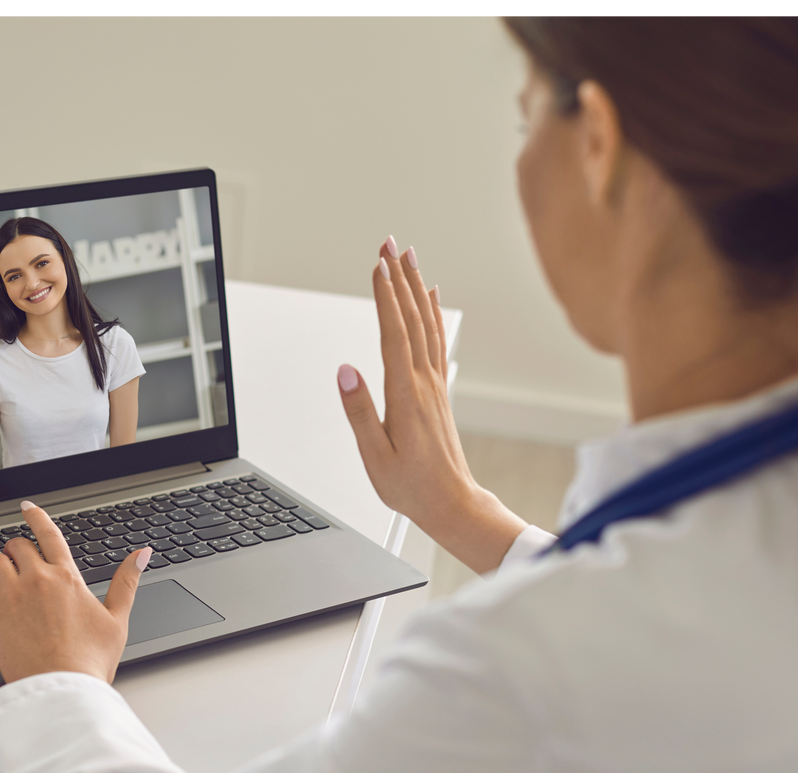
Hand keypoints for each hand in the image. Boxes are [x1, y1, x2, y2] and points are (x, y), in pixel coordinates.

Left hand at [0, 501, 151, 683]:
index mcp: (67, 578)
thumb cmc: (89, 661)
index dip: (37, 517)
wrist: (61, 689)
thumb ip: (126, 582)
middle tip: (21, 557)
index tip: (28, 507)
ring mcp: (10, 596)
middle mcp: (36, 580)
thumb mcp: (117, 619)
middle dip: (20, 548)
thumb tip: (141, 554)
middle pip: (19, 547)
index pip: (49, 535)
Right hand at [338, 237, 525, 571]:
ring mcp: (435, 384)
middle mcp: (424, 381)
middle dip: (399, 277)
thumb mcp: (375, 455)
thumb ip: (360, 411)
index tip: (377, 265)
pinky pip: (436, 340)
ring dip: (416, 287)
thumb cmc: (411, 485)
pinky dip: (432, 313)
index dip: (385, 297)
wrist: (452, 503)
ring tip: (408, 258)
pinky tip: (430, 299)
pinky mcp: (439, 390)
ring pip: (426, 324)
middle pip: (412, 318)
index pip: (393, 333)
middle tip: (389, 243)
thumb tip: (345, 370)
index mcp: (405, 394)